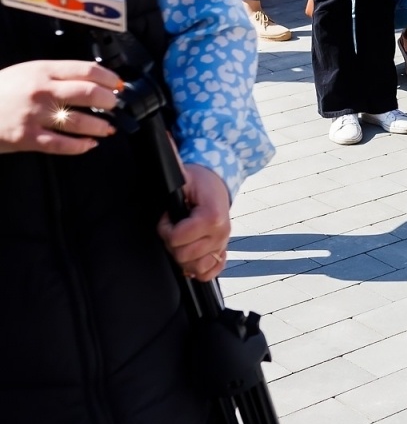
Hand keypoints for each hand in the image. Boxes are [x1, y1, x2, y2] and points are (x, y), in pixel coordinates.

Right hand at [0, 60, 121, 155]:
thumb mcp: (27, 72)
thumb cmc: (1, 90)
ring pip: (79, 121)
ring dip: (100, 125)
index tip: (118, 85)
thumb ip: (55, 75)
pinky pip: (61, 145)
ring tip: (108, 128)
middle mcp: (41, 91)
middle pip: (88, 93)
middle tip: (115, 106)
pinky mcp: (27, 138)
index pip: (87, 70)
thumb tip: (90, 80)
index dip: (109, 78)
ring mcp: (34, 115)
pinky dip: (81, 146)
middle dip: (109, 101)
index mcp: (43, 71)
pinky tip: (90, 144)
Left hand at [157, 163, 231, 281]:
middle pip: (184, 256)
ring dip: (183, 257)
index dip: (165, 229)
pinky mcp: (223, 252)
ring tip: (182, 240)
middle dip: (172, 243)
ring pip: (195, 268)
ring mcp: (223, 244)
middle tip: (174, 227)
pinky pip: (210, 273)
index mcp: (212, 217)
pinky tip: (193, 254)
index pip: (177, 238)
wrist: (218, 184)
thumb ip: (172, 173)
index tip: (167, 218)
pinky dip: (199, 269)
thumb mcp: (184, 176)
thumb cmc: (200, 182)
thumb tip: (164, 150)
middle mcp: (221, 233)